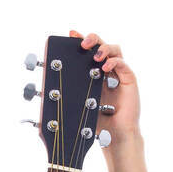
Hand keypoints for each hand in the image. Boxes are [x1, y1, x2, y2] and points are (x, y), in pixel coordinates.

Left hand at [70, 29, 146, 171]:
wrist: (114, 136)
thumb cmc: (97, 122)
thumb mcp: (78, 106)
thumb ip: (66, 97)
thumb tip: (43, 94)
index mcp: (94, 72)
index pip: (88, 50)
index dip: (80, 39)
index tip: (70, 35)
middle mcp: (107, 70)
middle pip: (101, 44)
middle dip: (91, 39)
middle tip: (82, 43)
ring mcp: (119, 73)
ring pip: (115, 49)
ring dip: (104, 48)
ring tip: (95, 56)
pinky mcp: (129, 80)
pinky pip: (123, 64)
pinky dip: (114, 62)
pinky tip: (105, 68)